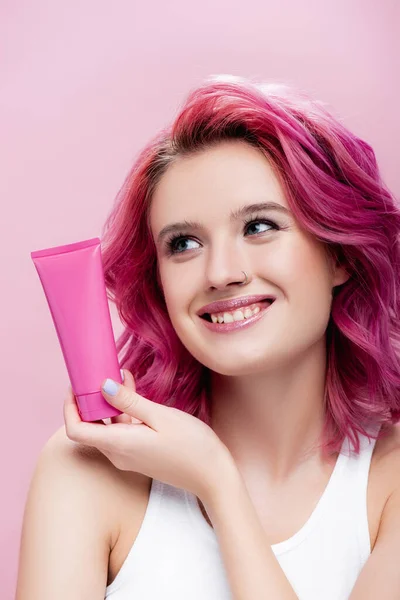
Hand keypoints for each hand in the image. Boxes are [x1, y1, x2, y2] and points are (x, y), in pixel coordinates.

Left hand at [63, 369, 231, 502]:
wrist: (213, 476)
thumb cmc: (192, 445)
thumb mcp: (161, 416)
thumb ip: (129, 402)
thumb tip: (103, 386)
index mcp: (119, 445)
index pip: (76, 429)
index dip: (71, 407)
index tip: (78, 385)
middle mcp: (118, 454)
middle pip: (90, 427)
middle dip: (91, 400)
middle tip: (99, 374)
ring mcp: (128, 457)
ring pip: (107, 428)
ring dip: (110, 404)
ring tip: (122, 377)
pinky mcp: (139, 456)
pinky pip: (122, 433)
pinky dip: (123, 414)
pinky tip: (136, 394)